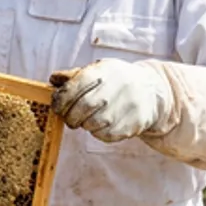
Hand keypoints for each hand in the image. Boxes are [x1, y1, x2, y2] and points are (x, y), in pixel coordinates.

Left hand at [50, 59, 173, 143]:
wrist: (152, 92)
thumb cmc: (117, 80)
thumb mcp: (98, 70)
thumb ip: (74, 76)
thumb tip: (53, 79)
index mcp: (105, 71)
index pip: (76, 87)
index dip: (61, 100)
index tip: (57, 106)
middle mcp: (117, 87)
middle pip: (83, 107)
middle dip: (70, 116)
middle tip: (69, 118)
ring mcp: (127, 107)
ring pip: (94, 123)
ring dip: (84, 124)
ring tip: (87, 119)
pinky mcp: (133, 124)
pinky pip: (106, 135)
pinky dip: (98, 132)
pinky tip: (101, 125)